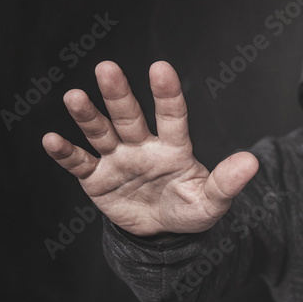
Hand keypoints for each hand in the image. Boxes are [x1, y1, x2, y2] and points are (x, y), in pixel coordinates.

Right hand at [42, 60, 258, 236]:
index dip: (167, 94)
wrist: (161, 233)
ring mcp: (118, 159)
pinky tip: (51, 139)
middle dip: (118, 94)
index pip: (172, 117)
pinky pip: (79, 163)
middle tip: (108, 68)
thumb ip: (226, 183)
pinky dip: (66, 152)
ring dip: (87, 115)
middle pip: (130, 116)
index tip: (161, 68)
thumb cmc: (188, 210)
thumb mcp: (210, 202)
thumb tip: (252, 162)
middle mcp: (142, 146)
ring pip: (101, 132)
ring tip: (73, 96)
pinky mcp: (96, 178)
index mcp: (173, 148)